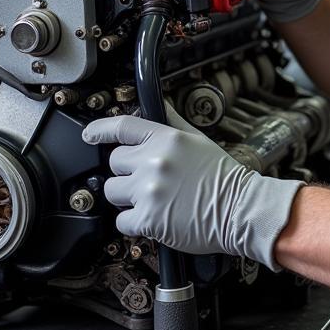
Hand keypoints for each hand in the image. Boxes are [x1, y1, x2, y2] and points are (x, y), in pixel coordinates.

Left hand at [82, 110, 303, 269]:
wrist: (239, 210)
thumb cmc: (223, 177)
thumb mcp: (199, 140)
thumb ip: (173, 124)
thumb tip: (157, 107)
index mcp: (167, 139)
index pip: (122, 127)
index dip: (100, 129)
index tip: (90, 134)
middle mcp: (154, 161)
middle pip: (114, 162)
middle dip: (127, 171)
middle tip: (148, 180)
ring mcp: (148, 190)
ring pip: (112, 191)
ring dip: (127, 197)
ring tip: (152, 200)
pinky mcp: (147, 219)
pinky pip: (121, 220)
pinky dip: (134, 222)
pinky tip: (154, 218)